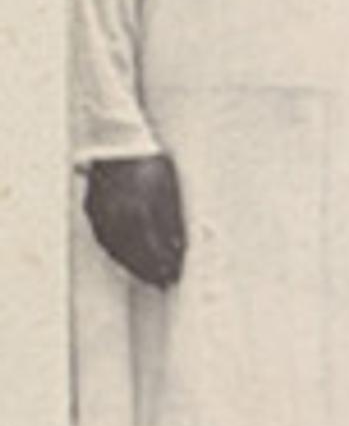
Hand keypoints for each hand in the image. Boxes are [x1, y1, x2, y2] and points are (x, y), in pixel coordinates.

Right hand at [82, 154, 185, 287]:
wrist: (118, 143)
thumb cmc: (151, 164)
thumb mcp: (170, 189)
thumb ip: (173, 220)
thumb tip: (180, 248)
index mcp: (141, 210)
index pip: (154, 247)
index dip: (165, 263)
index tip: (176, 276)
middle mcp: (119, 215)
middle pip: (136, 252)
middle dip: (151, 269)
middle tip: (164, 282)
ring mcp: (102, 213)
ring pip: (116, 248)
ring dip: (133, 265)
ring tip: (148, 275)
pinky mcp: (92, 210)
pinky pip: (104, 238)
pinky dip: (116, 252)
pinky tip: (127, 259)